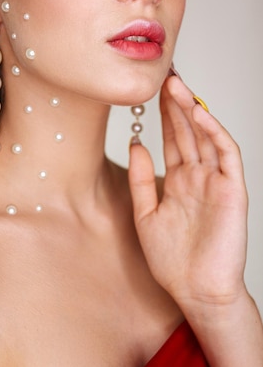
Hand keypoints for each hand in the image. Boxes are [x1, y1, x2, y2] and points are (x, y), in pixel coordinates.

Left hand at [128, 75, 248, 311]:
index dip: (163, 114)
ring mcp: (216, 181)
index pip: (172, 138)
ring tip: (176, 86)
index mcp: (179, 180)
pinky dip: (215, 132)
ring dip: (193, 110)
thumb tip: (135, 142)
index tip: (151, 90)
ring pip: (206, 136)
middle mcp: (198, 176)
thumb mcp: (145, 214)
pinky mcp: (232, 189)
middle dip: (176, 104)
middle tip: (164, 76)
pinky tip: (199, 114)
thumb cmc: (172, 260)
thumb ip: (141, 179)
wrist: (196, 291)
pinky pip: (226, 155)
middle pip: (188, 131)